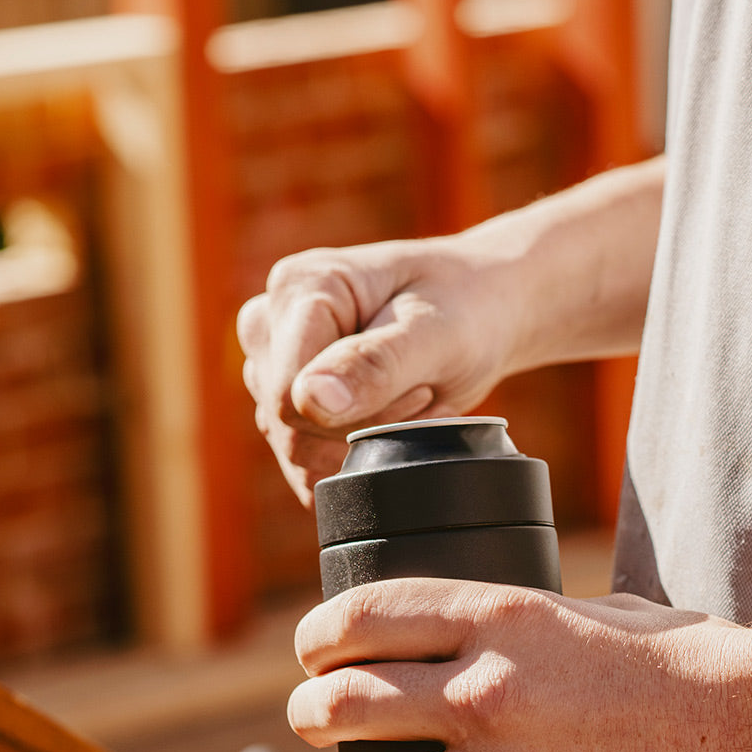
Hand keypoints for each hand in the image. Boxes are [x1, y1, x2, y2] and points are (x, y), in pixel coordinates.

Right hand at [237, 236, 520, 505]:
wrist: (481, 316)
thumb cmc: (466, 308)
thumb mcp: (436, 333)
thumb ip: (375, 365)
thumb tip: (310, 401)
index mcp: (297, 287)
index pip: (288, 391)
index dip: (358, 411)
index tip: (418, 383)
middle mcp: (269, 325)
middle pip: (290, 424)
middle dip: (366, 425)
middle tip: (422, 390)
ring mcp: (273, 367)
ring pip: (297, 450)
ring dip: (364, 442)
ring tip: (412, 400)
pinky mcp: (287, 405)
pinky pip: (303, 464)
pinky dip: (353, 458)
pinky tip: (392, 425)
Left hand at [288, 579, 751, 751]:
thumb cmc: (694, 663)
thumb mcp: (600, 611)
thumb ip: (525, 618)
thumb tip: (473, 629)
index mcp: (503, 617)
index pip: (361, 616)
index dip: (317, 638)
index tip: (313, 655)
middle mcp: (489, 691)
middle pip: (342, 704)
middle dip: (309, 715)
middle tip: (312, 724)